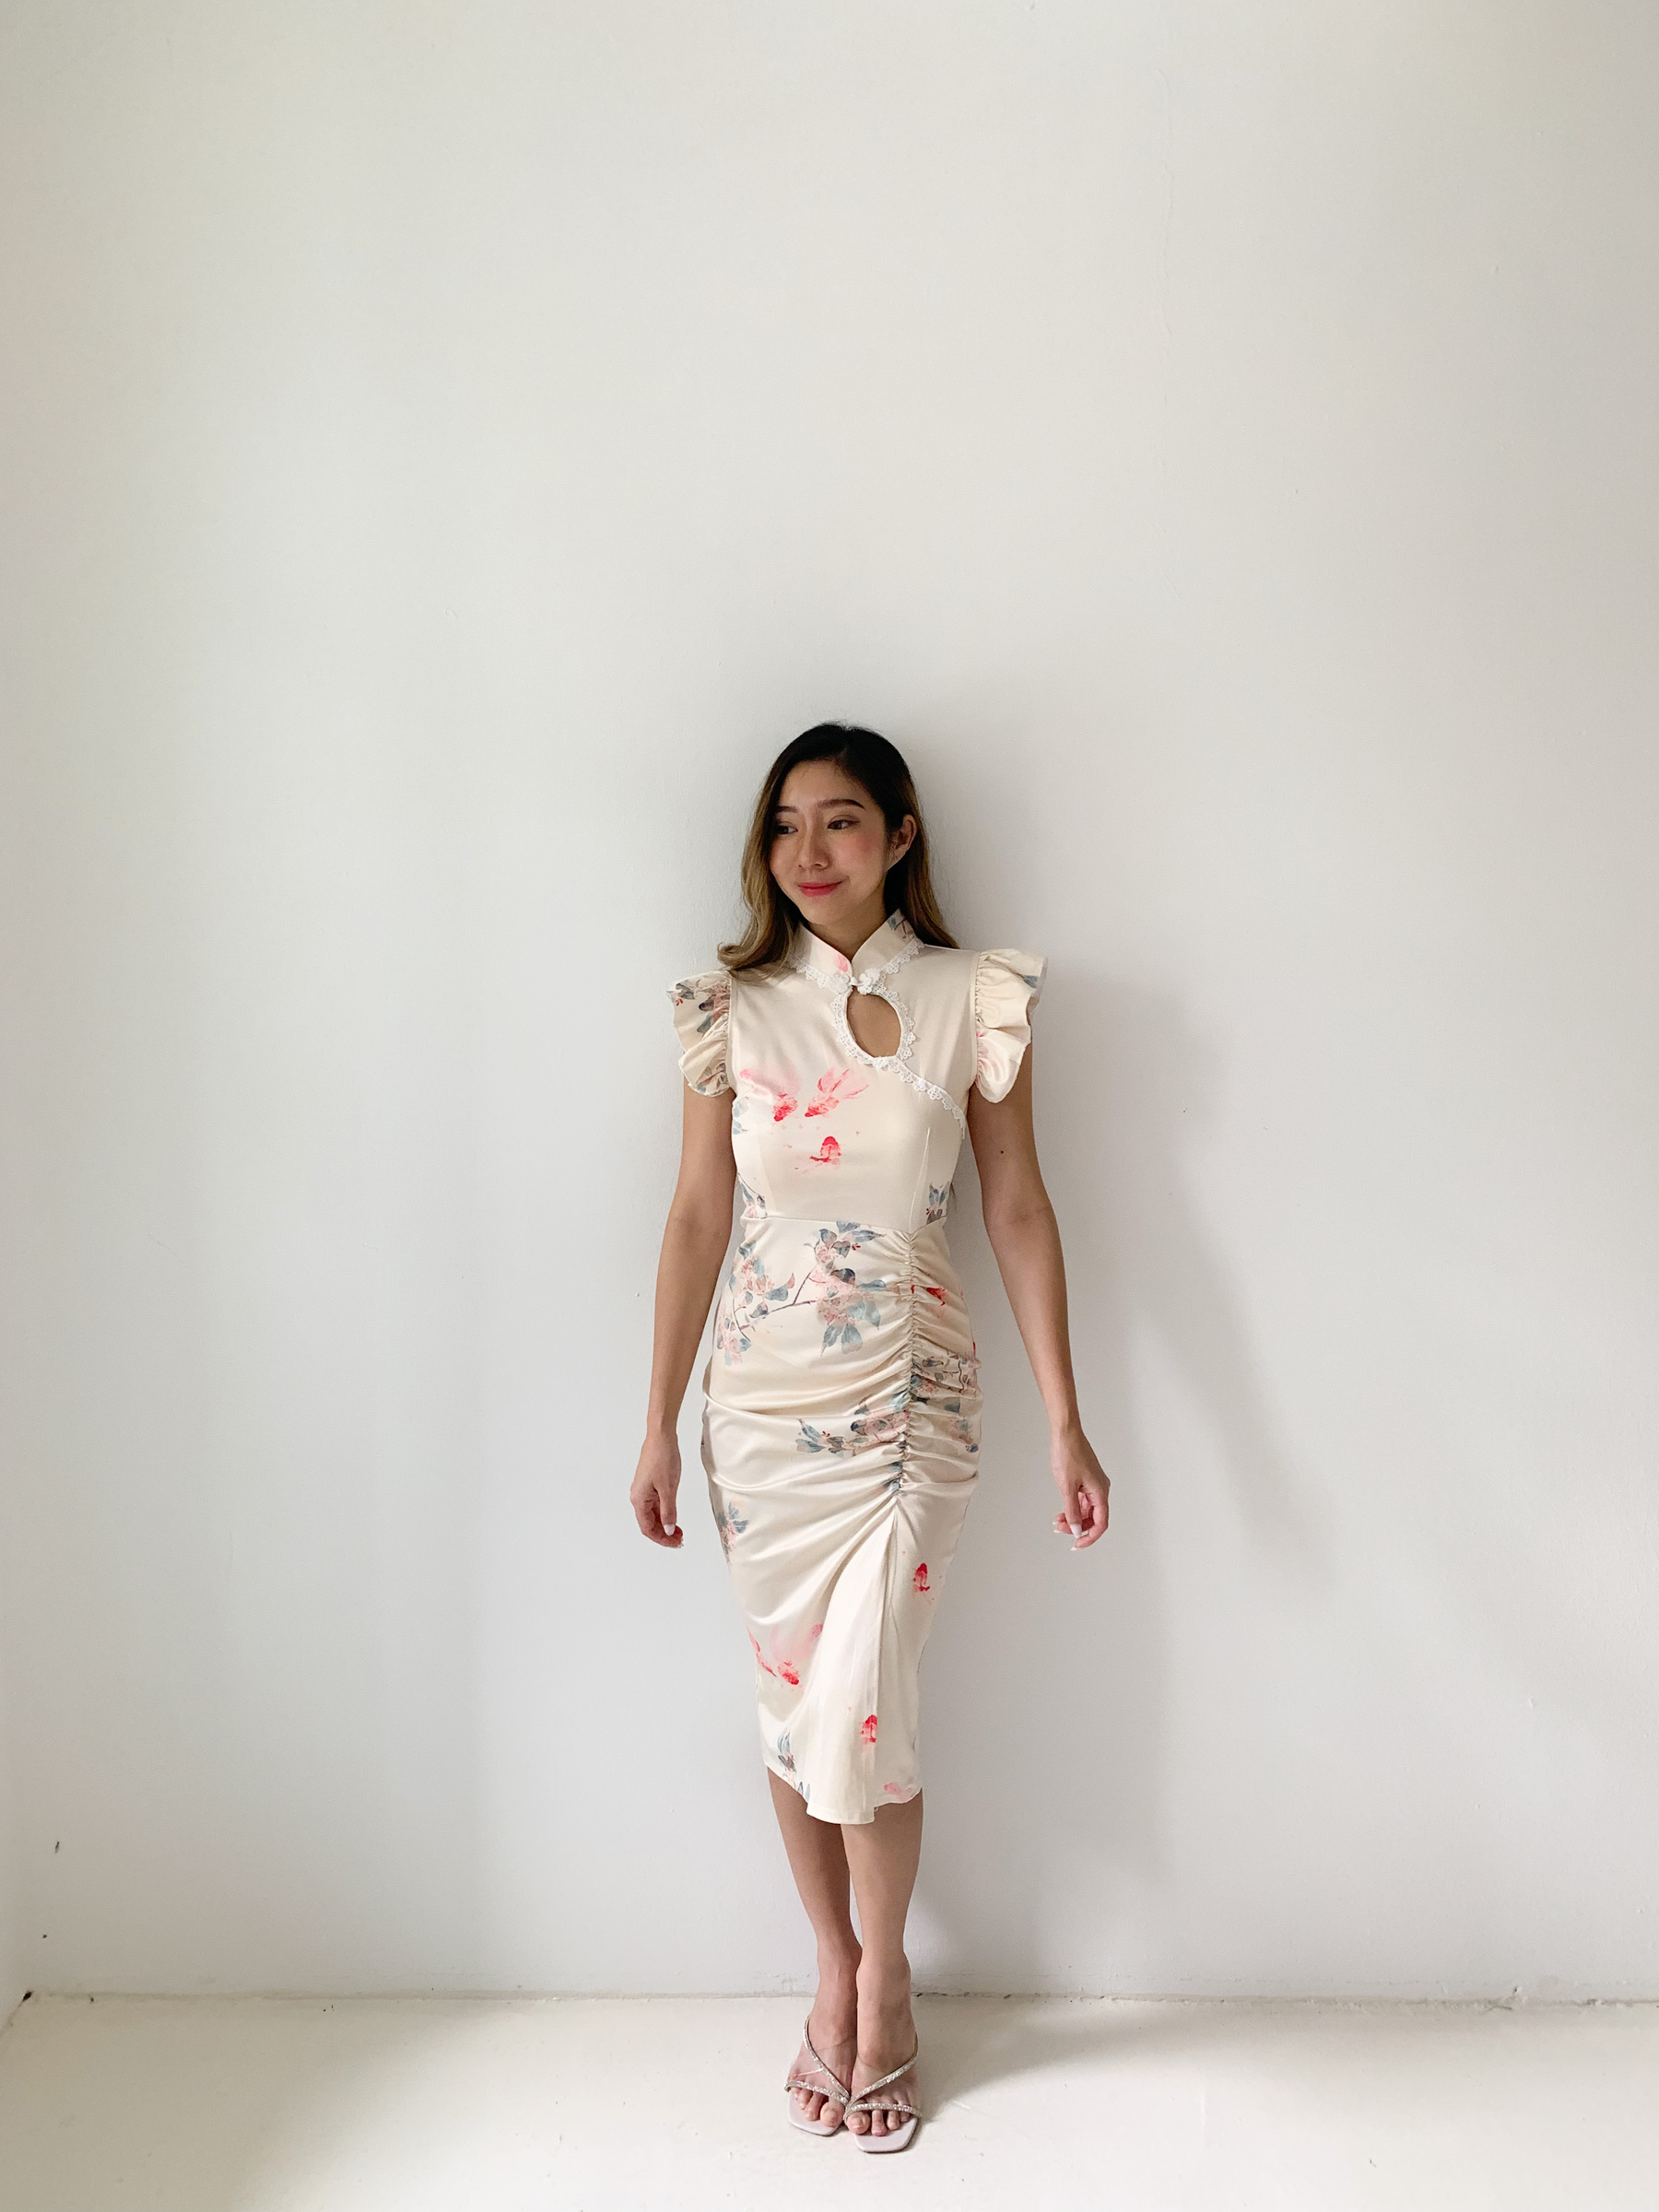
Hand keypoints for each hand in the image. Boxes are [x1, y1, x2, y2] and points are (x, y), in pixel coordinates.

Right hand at [631, 1432, 683, 1547]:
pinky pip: (655, 1505)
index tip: (675, 1543)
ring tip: (679, 1530)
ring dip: (665, 1524)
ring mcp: (643, 1490)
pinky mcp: (650, 1484)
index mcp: (639, 1499)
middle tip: (680, 1539)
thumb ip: (669, 1511)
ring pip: (652, 1514)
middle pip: (649, 1523)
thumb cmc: (662, 1458)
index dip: (661, 1539)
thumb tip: (669, 1529)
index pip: (647, 1528)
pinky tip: (674, 1516)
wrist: (661, 1436)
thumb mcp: (669, 1488)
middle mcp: (638, 1496)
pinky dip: (665, 1513)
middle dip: (664, 1533)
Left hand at [1050, 1426, 1109, 1550]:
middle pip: (1093, 1518)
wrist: (1065, 1433)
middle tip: (1060, 1529)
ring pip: (1086, 1510)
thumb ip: (1072, 1511)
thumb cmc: (1068, 1455)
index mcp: (1100, 1492)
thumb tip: (1076, 1529)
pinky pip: (1082, 1500)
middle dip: (1077, 1527)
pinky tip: (1061, 1511)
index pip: (1100, 1523)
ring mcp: (1093, 1485)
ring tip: (1057, 1521)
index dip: (1090, 1537)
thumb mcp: (1067, 1487)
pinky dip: (1072, 1507)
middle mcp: (1100, 1490)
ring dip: (1073, 1518)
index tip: (1076, 1544)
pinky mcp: (1086, 1480)